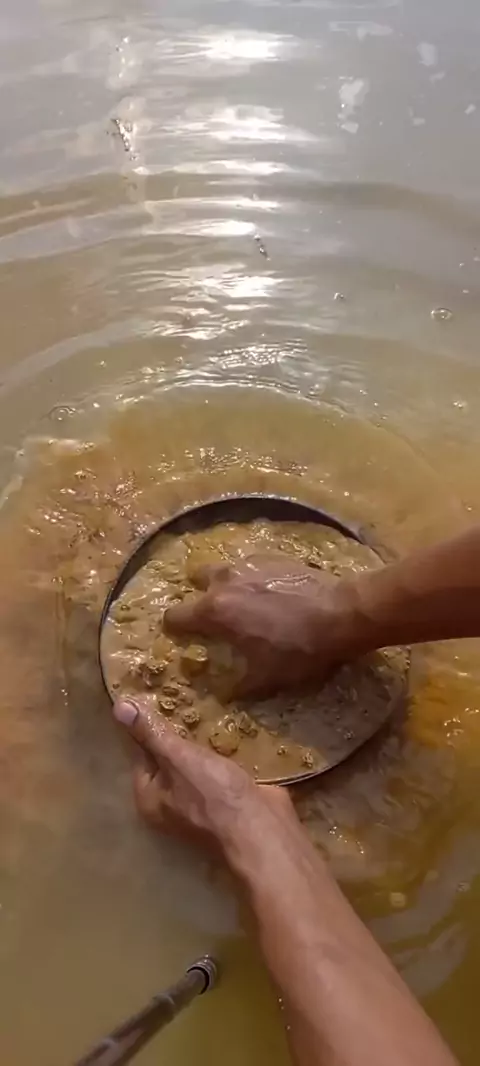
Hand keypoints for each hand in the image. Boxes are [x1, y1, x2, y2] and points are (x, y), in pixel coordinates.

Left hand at [113, 696, 296, 859]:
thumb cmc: (212, 795)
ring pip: (195, 762)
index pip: (141, 753)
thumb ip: (150, 733)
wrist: (261, 829)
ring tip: (206, 702)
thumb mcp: (177, 758)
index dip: (149, 725)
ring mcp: (200, 803)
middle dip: (179, 730)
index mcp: (149, 798)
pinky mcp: (227, 799)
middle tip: (185, 693)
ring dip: (202, 739)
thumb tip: (118, 706)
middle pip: (169, 758)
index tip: (158, 696)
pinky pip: (218, 768)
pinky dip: (222, 750)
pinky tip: (228, 726)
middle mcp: (170, 804)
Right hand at [165, 554, 359, 696]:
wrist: (341, 614)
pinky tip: (270, 590)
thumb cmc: (298, 649)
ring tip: (242, 599)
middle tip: (213, 613)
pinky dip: (254, 576)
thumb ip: (239, 686)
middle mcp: (225, 581)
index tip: (180, 635)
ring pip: (225, 567)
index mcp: (215, 611)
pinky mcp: (275, 556)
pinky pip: (253, 565)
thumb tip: (226, 694)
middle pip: (195, 578)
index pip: (175, 616)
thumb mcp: (267, 678)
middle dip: (198, 593)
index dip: (174, 627)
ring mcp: (251, 564)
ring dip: (226, 582)